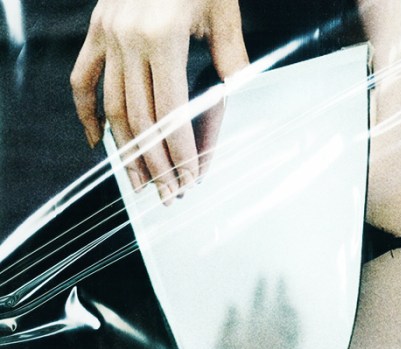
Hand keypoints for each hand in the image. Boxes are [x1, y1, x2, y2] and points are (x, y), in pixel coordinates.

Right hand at [71, 0, 248, 203]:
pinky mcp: (96, 32)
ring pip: (113, 110)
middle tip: (168, 195)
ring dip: (126, 152)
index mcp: (162, 37)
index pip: (171, 114)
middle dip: (157, 164)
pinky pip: (82, 80)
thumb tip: (233, 103)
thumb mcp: (225, 13)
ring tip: (138, 183)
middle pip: (141, 120)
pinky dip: (87, 114)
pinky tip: (98, 143)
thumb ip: (231, 62)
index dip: (180, 153)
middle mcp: (128, 40)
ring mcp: (107, 36)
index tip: (189, 180)